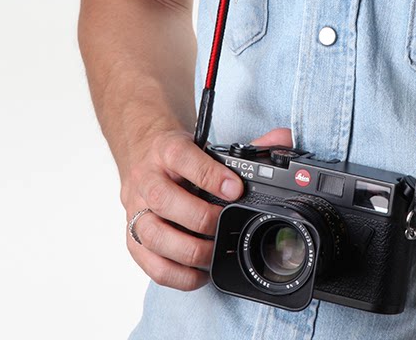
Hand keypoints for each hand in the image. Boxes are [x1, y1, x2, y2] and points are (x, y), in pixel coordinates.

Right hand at [121, 126, 292, 290]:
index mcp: (166, 150)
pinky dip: (177, 274)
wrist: (142, 152)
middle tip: (225, 225)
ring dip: (188, 251)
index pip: (183, 158)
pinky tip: (199, 272)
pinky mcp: (132, 237)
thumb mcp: (207, 143)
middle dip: (201, 218)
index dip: (210, 176)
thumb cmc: (180, 154)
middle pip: (164, 200)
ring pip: (153, 235)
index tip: (236, 189)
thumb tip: (283, 140)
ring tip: (213, 254)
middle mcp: (146, 178)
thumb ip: (246, 145)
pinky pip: (150, 264)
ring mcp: (135, 209)